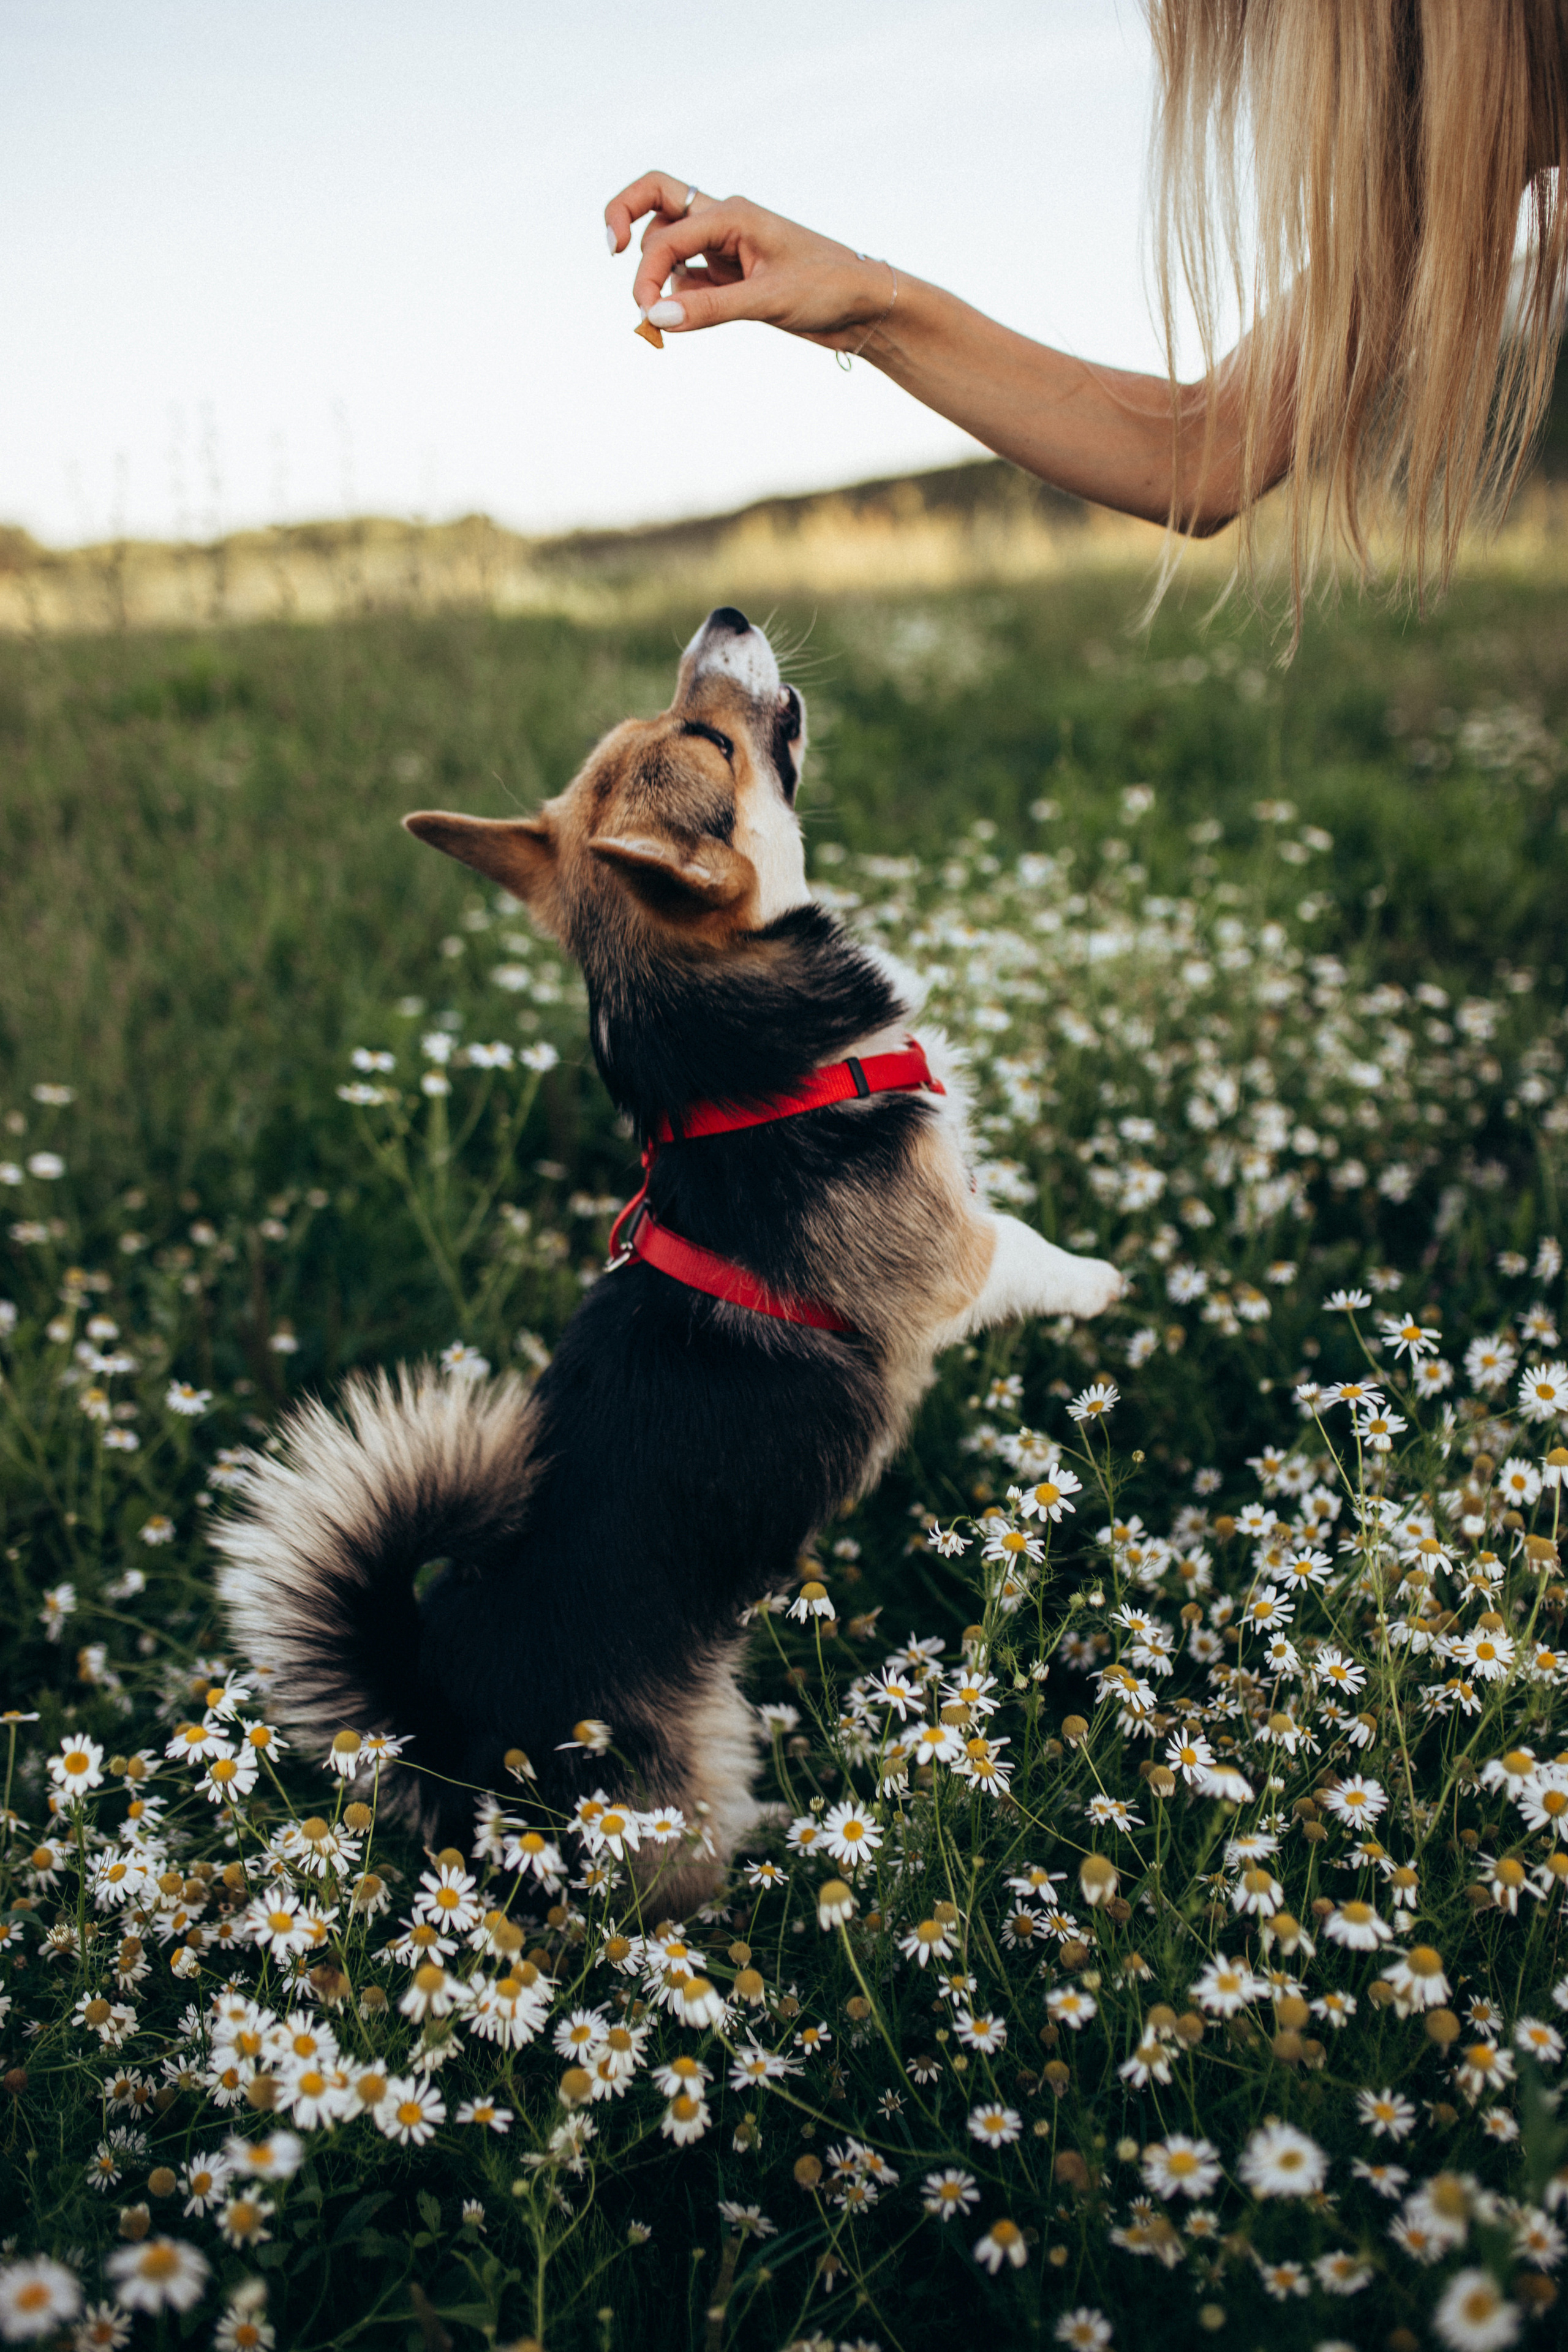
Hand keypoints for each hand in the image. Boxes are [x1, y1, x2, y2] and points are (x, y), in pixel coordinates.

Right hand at [603, 170, 896, 348]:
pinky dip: (676, 295)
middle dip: (629, 229)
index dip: (647, 273)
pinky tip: (682, 320)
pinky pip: (687, 277)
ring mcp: (725, 248)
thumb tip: (656, 316)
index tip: (649, 314)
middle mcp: (723, 222)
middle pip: (655, 203)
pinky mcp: (731, 276)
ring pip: (668, 244)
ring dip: (655, 273)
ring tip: (658, 318)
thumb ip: (709, 308)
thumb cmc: (828, 290)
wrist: (865, 307)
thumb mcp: (768, 301)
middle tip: (616, 262)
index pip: (666, 233)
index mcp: (732, 214)